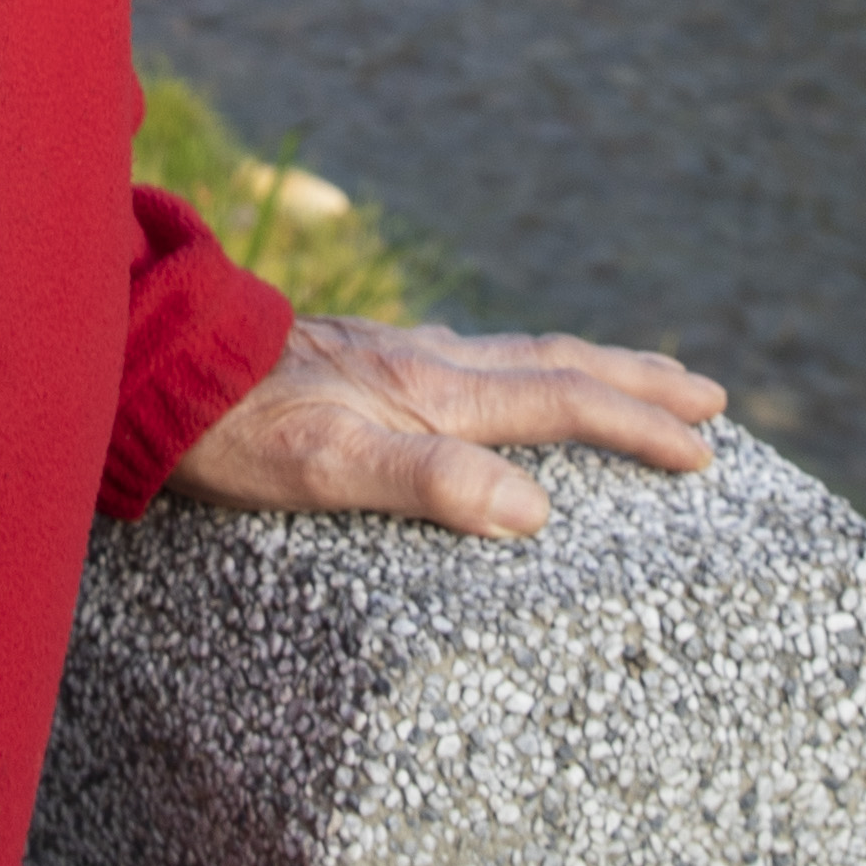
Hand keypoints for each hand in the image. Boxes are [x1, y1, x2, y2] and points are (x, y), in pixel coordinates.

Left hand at [162, 312, 728, 540]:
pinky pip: (474, 359)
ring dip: (588, 368)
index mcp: (434, 390)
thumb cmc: (234, 434)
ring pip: (517, 355)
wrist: (156, 371)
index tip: (704, 450)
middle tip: (710, 396)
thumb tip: (535, 509)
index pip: (562, 403)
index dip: (637, 426)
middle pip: (556, 365)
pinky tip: (503, 378)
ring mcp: (395, 356)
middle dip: (638, 382)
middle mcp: (426, 363)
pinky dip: (522, 368)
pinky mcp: (361, 361)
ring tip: (634, 377)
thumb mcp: (327, 469)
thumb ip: (430, 481)